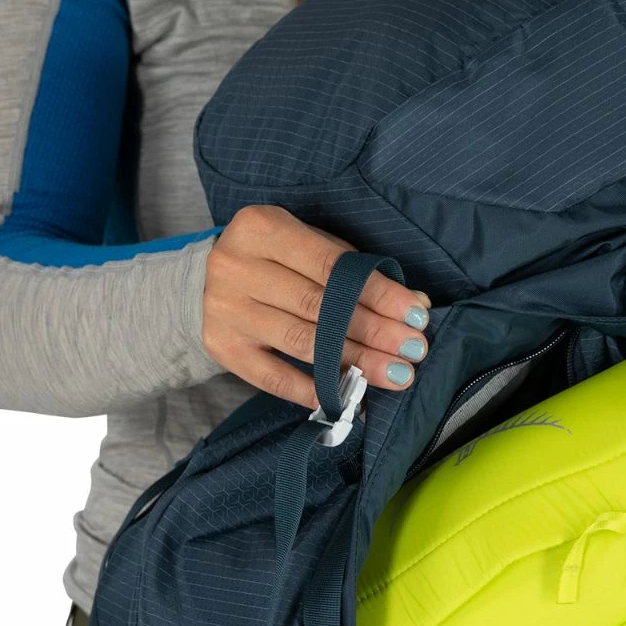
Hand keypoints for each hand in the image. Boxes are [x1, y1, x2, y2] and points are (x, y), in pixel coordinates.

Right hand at [202, 203, 431, 408]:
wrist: (207, 281)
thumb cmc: (277, 261)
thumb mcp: (312, 246)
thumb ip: (357, 272)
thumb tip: (417, 305)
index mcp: (262, 227)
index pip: (332, 266)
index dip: (378, 293)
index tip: (417, 316)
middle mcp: (236, 266)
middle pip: (318, 306)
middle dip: (374, 331)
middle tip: (413, 350)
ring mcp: (224, 309)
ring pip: (301, 341)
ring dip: (355, 362)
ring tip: (395, 375)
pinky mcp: (220, 346)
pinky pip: (272, 377)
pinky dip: (313, 390)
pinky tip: (350, 398)